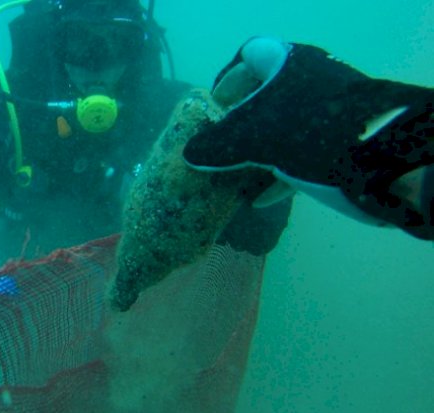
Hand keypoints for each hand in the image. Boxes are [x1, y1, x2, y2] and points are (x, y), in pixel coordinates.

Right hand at [183, 37, 433, 238]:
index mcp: (287, 65)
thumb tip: (188, 154)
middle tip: (218, 143)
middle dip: (238, 122)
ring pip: (282, 129)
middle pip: (265, 95)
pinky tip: (258, 201)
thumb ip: (215, 146)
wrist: (379, 161)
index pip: (251, 56)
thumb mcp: (251, 139)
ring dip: (256, 152)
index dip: (228, 78)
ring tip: (232, 173)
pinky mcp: (339, 144)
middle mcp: (309, 83)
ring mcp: (327, 114)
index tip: (212, 104)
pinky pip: (300, 156)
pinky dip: (277, 176)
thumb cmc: (307, 134)